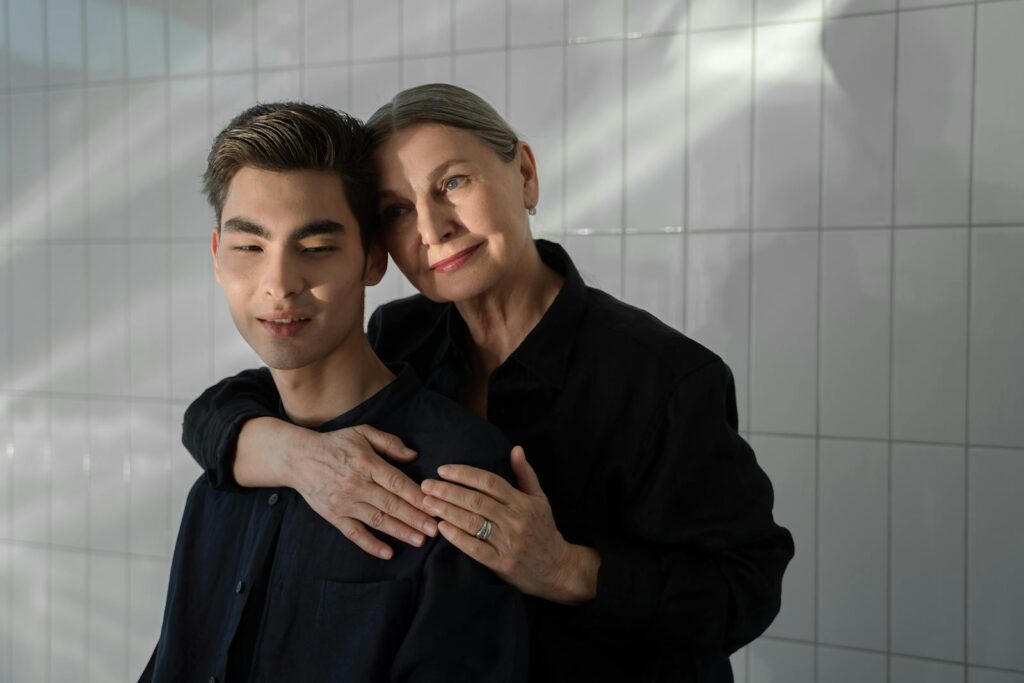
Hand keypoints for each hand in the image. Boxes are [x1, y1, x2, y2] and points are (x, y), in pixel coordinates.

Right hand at [285, 425, 437, 559]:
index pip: (397, 482)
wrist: (298, 458)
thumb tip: (414, 456)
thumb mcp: (363, 432)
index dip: (417, 496)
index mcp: (367, 463)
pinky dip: (370, 544)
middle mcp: (357, 485)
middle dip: (415, 518)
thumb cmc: (335, 443)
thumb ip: (389, 443)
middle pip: (390, 504)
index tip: (434, 505)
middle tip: (434, 529)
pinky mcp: (334, 515)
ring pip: (377, 520)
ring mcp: (345, 502)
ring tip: (420, 540)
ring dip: (400, 531)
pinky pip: (354, 533)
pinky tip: (387, 553)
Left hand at [421, 446, 599, 603]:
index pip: (490, 482)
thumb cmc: (544, 530)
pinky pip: (475, 549)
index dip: (465, 474)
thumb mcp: (540, 499)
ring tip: (427, 503)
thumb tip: (515, 449)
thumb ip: (526, 474)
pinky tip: (442, 528)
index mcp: (523, 502)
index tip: (443, 470)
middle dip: (448, 491)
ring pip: (473, 523)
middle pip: (477, 501)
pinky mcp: (502, 563)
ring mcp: (509, 543)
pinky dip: (457, 537)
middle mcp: (516, 520)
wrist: (558, 570)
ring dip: (447, 511)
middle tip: (426, 485)